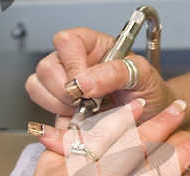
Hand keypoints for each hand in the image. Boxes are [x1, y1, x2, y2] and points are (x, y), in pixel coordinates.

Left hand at [0, 99, 189, 175]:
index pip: (160, 174)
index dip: (185, 153)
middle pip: (135, 145)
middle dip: (161, 123)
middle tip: (178, 107)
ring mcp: (68, 173)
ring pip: (101, 135)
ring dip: (123, 117)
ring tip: (138, 103)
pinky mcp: (46, 170)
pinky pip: (65, 140)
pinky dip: (78, 126)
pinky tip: (87, 116)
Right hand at [25, 27, 176, 124]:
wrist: (152, 119)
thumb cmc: (149, 93)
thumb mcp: (142, 76)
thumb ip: (115, 73)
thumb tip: (83, 82)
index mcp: (94, 45)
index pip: (66, 41)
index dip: (73, 64)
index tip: (87, 86)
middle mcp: (75, 62)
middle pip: (47, 66)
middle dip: (66, 91)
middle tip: (90, 102)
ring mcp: (64, 83)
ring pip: (37, 86)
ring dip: (61, 105)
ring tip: (87, 111)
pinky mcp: (61, 106)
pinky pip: (42, 108)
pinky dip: (60, 118)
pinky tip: (80, 119)